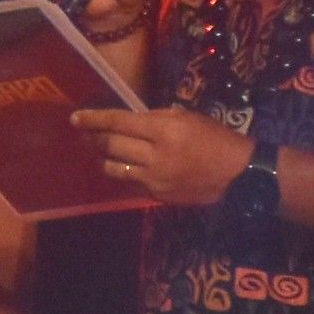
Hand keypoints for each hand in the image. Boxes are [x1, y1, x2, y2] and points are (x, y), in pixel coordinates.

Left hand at [75, 106, 254, 207]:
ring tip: (102, 152)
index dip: (94, 119)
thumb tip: (127, 121)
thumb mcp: (186, 118)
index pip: (118, 123)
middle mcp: (155, 155)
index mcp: (164, 130)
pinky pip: (131, 183)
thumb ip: (155, 119)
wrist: (238, 173)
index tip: (75, 119)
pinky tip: (125, 167)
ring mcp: (155, 178)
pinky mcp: (158, 195)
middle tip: (86, 134)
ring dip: (105, 158)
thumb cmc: (214, 138)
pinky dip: (124, 173)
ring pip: (115, 168)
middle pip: (111, 146)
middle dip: (94, 138)